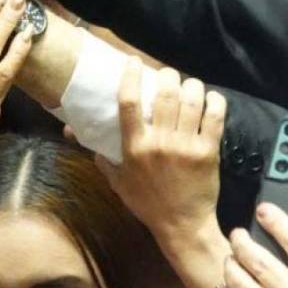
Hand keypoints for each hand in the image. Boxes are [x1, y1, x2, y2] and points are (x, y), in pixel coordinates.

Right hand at [98, 61, 226, 248]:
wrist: (182, 225)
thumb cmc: (146, 203)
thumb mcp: (117, 181)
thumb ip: (100, 154)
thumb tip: (72, 132)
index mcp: (135, 147)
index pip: (129, 103)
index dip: (130, 76)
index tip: (133, 62)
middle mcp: (160, 142)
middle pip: (165, 93)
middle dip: (167, 76)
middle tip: (167, 76)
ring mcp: (186, 145)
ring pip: (192, 99)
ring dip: (191, 85)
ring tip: (188, 85)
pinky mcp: (209, 151)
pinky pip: (215, 116)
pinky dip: (214, 101)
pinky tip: (210, 99)